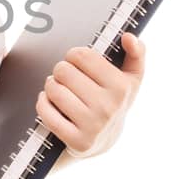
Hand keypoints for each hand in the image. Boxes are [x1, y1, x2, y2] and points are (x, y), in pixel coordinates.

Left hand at [36, 31, 145, 158]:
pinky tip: (49, 103)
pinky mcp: (77, 141)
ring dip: (50, 86)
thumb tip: (128, 36)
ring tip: (58, 89)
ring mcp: (93, 126)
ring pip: (53, 89)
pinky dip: (42, 104)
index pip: (82, 55)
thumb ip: (136, 53)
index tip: (76, 62)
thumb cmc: (113, 100)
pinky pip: (46, 112)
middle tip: (66, 78)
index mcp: (122, 86)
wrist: (104, 140)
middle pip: (64, 70)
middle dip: (61, 71)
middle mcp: (109, 107)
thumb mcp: (131, 78)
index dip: (73, 55)